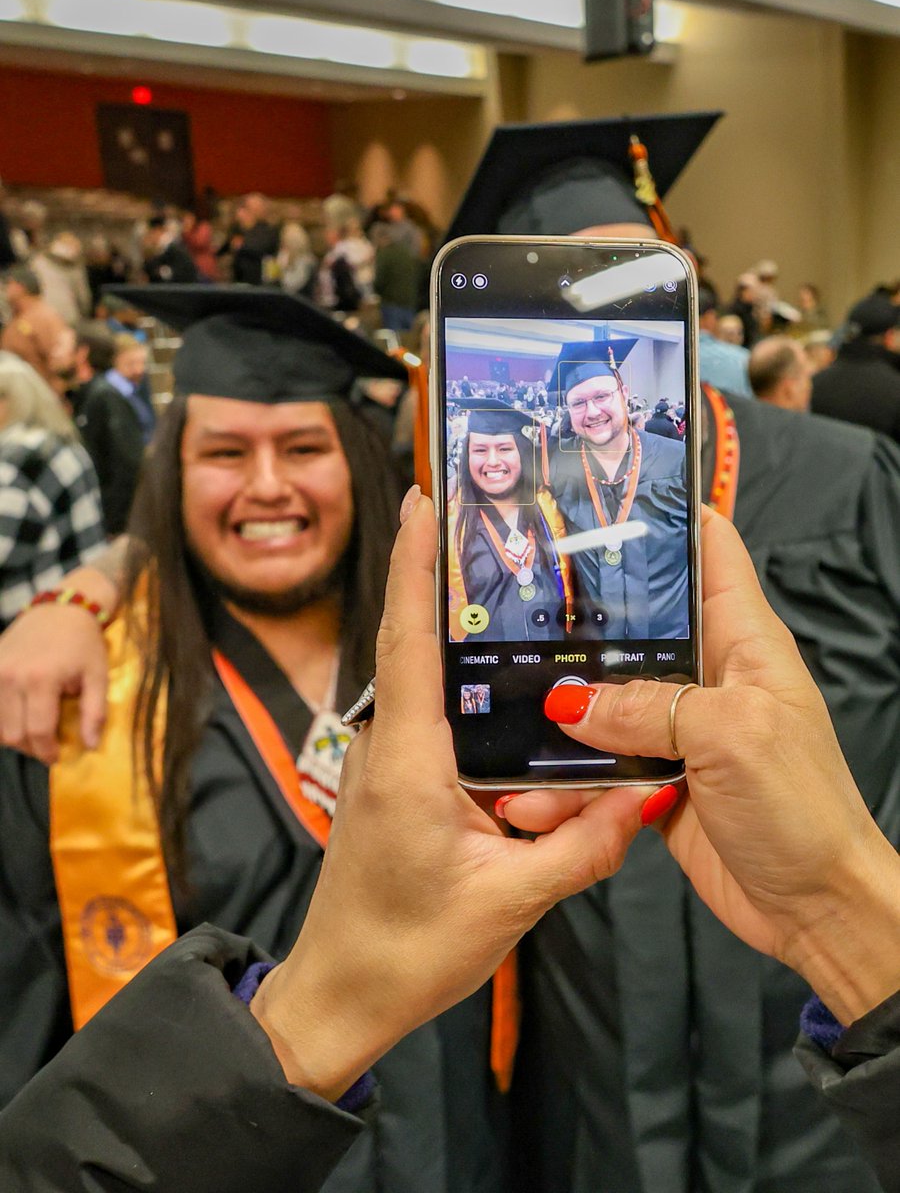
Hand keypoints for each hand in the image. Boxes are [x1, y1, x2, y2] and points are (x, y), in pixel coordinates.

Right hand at [0, 605, 109, 761]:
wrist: (61, 609)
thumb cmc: (83, 644)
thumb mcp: (98, 676)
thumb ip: (95, 712)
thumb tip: (91, 746)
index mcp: (41, 679)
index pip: (37, 731)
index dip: (47, 751)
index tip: (56, 757)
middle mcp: (10, 676)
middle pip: (12, 733)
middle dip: (31, 747)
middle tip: (46, 746)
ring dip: (14, 736)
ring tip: (34, 731)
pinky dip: (1, 719)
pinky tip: (18, 716)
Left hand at [252, 490, 658, 1099]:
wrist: (343, 994)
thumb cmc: (407, 951)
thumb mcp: (510, 902)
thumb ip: (583, 847)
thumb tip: (644, 796)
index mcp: (410, 761)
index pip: (410, 640)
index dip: (416, 563)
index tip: (425, 497)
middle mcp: (390, 747)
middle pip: (416, 642)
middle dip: (442, 573)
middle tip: (489, 515)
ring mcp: (389, 763)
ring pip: (426, 682)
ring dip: (456, 629)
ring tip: (510, 579)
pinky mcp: (399, 783)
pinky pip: (433, 718)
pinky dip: (463, 686)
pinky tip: (509, 683)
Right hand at [506, 509, 899, 1024]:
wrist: (812, 907)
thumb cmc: (804, 810)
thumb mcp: (730, 737)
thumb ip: (649, 708)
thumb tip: (573, 702)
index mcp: (744, 642)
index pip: (709, 551)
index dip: (662, 517)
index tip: (603, 497)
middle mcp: (709, 676)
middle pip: (639, 623)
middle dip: (583, 616)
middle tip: (517, 602)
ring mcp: (681, 727)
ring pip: (607, 697)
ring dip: (564, 711)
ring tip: (512, 715)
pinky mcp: (658, 777)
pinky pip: (602, 759)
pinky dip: (568, 772)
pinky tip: (535, 789)